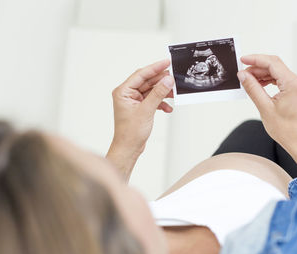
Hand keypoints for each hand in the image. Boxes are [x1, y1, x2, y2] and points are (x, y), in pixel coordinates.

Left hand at [107, 59, 173, 180]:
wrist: (129, 148)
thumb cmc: (130, 133)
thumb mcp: (146, 110)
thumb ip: (158, 93)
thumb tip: (167, 80)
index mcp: (123, 91)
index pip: (141, 74)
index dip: (155, 68)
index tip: (166, 62)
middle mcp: (127, 94)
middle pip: (147, 81)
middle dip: (161, 81)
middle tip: (174, 78)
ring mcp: (134, 101)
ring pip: (151, 90)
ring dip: (162, 93)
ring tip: (173, 94)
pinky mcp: (140, 107)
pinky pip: (153, 99)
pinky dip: (161, 102)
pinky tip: (167, 108)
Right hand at [237, 54, 296, 173]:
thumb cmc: (286, 129)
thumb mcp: (265, 108)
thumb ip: (253, 88)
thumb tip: (243, 75)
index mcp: (292, 84)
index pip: (272, 63)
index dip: (255, 59)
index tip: (242, 59)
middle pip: (275, 66)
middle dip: (257, 67)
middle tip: (242, 73)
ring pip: (277, 72)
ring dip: (262, 74)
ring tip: (248, 80)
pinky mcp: (296, 91)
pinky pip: (281, 80)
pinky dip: (268, 80)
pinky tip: (258, 85)